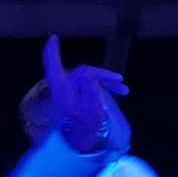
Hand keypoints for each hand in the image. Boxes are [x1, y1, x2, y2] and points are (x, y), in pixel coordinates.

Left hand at [40, 34, 128, 154]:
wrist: (84, 138)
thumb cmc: (87, 125)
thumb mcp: (91, 110)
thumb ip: (90, 92)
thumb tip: (90, 76)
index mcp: (61, 91)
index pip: (53, 66)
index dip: (53, 52)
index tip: (54, 38)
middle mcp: (63, 87)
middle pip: (81, 72)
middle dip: (102, 75)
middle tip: (121, 83)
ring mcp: (69, 89)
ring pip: (88, 77)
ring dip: (106, 81)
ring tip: (124, 89)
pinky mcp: (75, 91)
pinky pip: (89, 83)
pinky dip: (102, 84)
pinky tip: (118, 89)